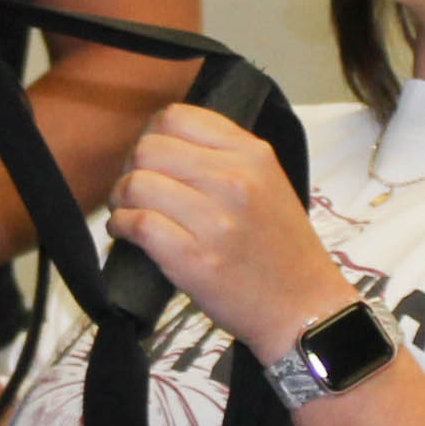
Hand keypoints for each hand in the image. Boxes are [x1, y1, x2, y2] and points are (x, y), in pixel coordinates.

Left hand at [104, 100, 348, 355]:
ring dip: (122, 198)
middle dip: (132, 168)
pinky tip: (127, 233)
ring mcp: (214, 219)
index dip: (153, 136)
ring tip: (130, 213)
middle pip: (148, 148)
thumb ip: (225, 157)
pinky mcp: (193, 258)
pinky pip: (136, 223)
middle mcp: (234, 179)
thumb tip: (164, 144)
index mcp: (252, 154)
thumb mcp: (269, 184)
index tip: (154, 160)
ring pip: (136, 183)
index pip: (177, 117)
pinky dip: (121, 226)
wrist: (303, 309)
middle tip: (137, 191)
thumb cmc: (282, 250)